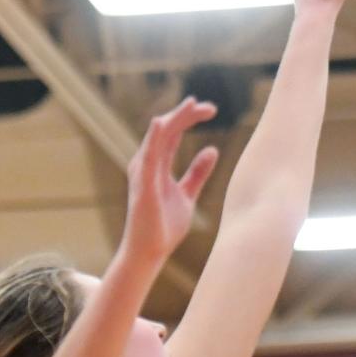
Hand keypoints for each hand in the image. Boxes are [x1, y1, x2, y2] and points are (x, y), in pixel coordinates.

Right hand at [121, 97, 218, 265]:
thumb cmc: (164, 226)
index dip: (190, 118)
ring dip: (175, 119)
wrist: (152, 251)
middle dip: (187, 114)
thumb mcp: (187, 194)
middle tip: (210, 107)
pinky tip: (160, 123)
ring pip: (158, 137)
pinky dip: (153, 138)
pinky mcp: (143, 184)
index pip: (173, 133)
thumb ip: (197, 173)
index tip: (212, 110)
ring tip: (192, 105)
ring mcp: (143, 172)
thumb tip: (212, 149)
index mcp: (158, 164)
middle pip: (166, 129)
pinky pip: (148, 157)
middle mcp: (147, 163)